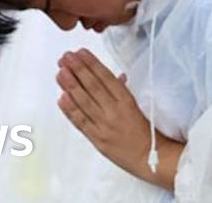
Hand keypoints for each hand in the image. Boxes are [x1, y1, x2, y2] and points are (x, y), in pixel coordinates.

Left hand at [56, 49, 180, 188]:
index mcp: (126, 101)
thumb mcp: (136, 107)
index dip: (92, 64)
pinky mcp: (97, 139)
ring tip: (60, 72)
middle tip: (66, 57)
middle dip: (78, 70)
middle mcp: (114, 111)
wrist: (151, 158)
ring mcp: (104, 126)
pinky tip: (62, 98)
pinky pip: (81, 122)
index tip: (81, 52)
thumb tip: (117, 76)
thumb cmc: (145, 132)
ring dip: (70, 86)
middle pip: (93, 87)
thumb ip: (123, 91)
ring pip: (84, 102)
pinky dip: (70, 110)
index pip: (106, 78)